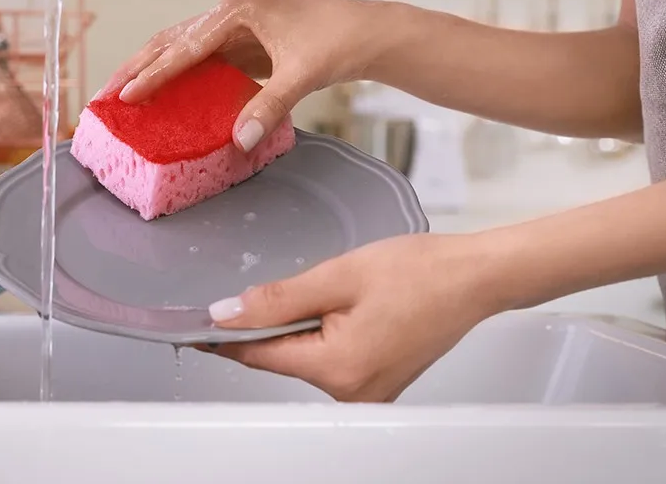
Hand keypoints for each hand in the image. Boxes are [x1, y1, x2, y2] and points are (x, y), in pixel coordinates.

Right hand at [104, 0, 381, 151]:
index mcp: (236, 8)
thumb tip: (238, 141)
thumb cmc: (337, 41)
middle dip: (137, 67)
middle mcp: (229, 11)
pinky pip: (201, 61)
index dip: (153, 73)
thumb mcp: (301, 76)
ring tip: (122, 95)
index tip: (125, 95)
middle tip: (105, 96)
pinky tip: (164, 98)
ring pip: (181, 49)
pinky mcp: (242, 43)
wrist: (366, 32)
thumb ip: (268, 109)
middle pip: (171, 41)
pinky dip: (180, 78)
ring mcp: (234, 26)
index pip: (184, 46)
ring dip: (153, 71)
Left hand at [201, 233, 501, 401]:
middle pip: (282, 357)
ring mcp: (368, 392)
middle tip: (275, 285)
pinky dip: (323, 332)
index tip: (192, 326)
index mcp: (338, 369)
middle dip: (269, 323)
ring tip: (331, 289)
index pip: (258, 356)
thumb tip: (227, 314)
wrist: (474, 276)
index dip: (223, 336)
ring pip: (307, 357)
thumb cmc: (419, 271)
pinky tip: (340, 305)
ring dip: (299, 325)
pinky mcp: (379, 381)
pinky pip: (332, 359)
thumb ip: (277, 299)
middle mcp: (353, 393)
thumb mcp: (337, 275)